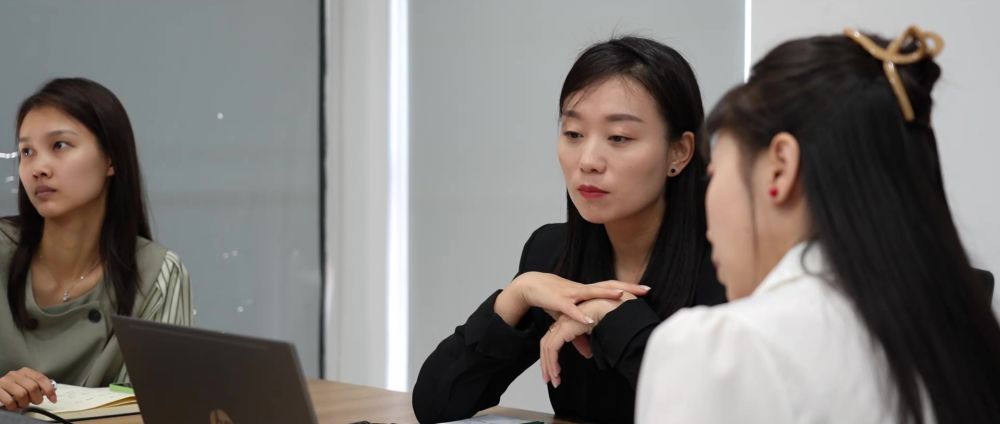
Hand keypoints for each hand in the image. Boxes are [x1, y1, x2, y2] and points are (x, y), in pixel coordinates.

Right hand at [0, 368, 56, 409]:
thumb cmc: (13, 387)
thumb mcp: (26, 383)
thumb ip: (37, 385)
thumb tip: (50, 392)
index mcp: (25, 371)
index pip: (41, 378)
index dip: (49, 390)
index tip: (53, 399)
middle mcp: (15, 375)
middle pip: (32, 387)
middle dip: (36, 398)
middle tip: (34, 402)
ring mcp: (5, 382)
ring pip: (22, 394)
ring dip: (24, 403)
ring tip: (22, 403)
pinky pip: (10, 401)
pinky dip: (14, 407)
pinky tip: (14, 405)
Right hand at [495, 272, 648, 325]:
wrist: (531, 285)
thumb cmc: (553, 300)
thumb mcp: (569, 319)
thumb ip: (579, 335)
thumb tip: (589, 354)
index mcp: (588, 292)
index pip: (612, 287)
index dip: (629, 288)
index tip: (647, 290)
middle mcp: (582, 290)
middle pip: (608, 286)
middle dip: (626, 287)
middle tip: (645, 290)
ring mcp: (571, 294)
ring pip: (591, 292)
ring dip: (606, 294)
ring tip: (622, 296)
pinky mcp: (558, 301)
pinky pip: (570, 309)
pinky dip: (579, 315)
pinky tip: (589, 320)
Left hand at [539, 294, 637, 387]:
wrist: (616, 305)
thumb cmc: (610, 313)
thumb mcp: (596, 331)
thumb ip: (588, 341)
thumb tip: (588, 354)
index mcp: (569, 322)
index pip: (555, 342)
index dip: (553, 357)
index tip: (555, 372)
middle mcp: (564, 322)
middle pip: (548, 345)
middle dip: (547, 364)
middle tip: (550, 379)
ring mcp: (563, 323)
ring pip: (548, 348)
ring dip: (549, 366)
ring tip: (554, 380)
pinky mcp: (565, 327)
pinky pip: (553, 347)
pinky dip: (552, 361)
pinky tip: (557, 372)